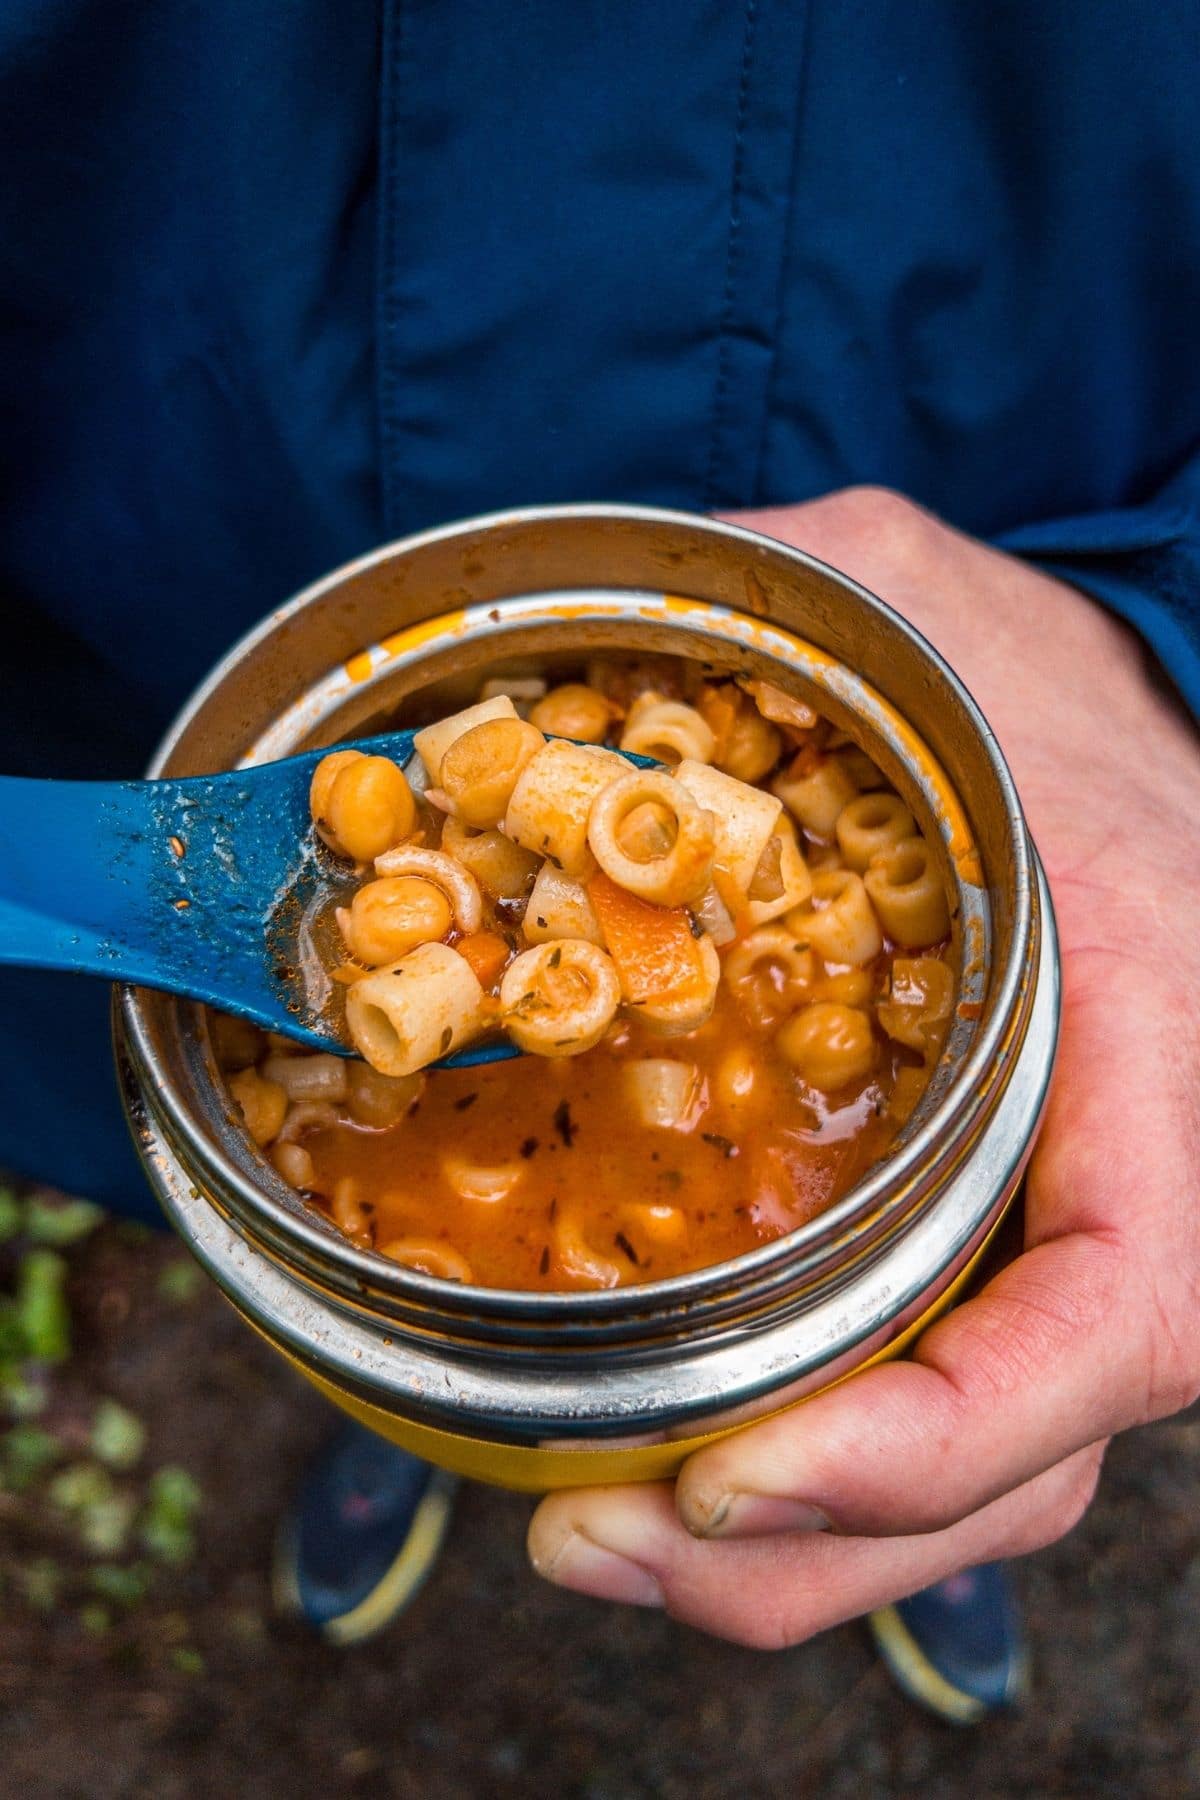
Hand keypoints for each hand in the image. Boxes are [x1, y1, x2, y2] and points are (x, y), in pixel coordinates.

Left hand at [526, 487, 1199, 1645]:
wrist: (1093, 714)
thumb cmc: (1013, 664)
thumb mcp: (904, 593)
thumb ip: (778, 594)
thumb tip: (576, 644)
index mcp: (1147, 1018)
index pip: (1125, 1304)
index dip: (945, 1430)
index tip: (739, 1470)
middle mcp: (1142, 1161)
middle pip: (1034, 1452)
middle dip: (819, 1545)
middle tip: (601, 1542)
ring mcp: (1073, 1217)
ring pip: (987, 1471)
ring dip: (797, 1551)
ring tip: (601, 1538)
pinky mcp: (998, 1236)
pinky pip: (937, 1399)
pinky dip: (814, 1472)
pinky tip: (674, 1465)